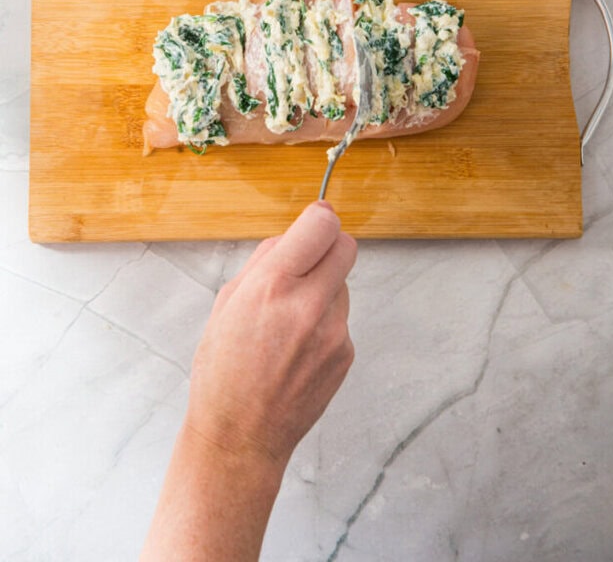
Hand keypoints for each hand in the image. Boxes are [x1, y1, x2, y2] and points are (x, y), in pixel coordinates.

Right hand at [185, 200, 356, 469]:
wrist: (240, 437)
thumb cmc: (223, 372)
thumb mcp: (227, 303)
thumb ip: (264, 263)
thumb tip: (292, 236)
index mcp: (272, 286)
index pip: (322, 224)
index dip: (319, 218)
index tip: (314, 222)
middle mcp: (309, 305)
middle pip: (346, 246)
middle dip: (328, 247)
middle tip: (306, 263)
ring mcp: (333, 332)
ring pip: (342, 283)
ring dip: (323, 288)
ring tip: (290, 320)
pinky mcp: (345, 353)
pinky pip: (341, 318)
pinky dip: (325, 321)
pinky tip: (298, 346)